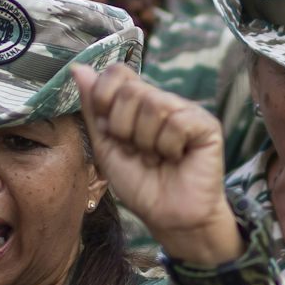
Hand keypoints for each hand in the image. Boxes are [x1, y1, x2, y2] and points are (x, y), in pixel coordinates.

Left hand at [72, 64, 242, 264]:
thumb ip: (93, 108)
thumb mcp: (105, 146)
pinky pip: (179, 122)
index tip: (107, 127)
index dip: (105, 96)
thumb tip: (78, 69)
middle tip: (137, 150)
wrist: (169, 215)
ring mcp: (186, 111)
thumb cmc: (141, 184)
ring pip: (155, 105)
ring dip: (147, 141)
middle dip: (124, 128)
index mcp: (138, 104)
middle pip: (132, 90)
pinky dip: (170, 146)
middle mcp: (163, 102)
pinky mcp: (207, 125)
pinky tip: (177, 158)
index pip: (118, 73)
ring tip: (157, 157)